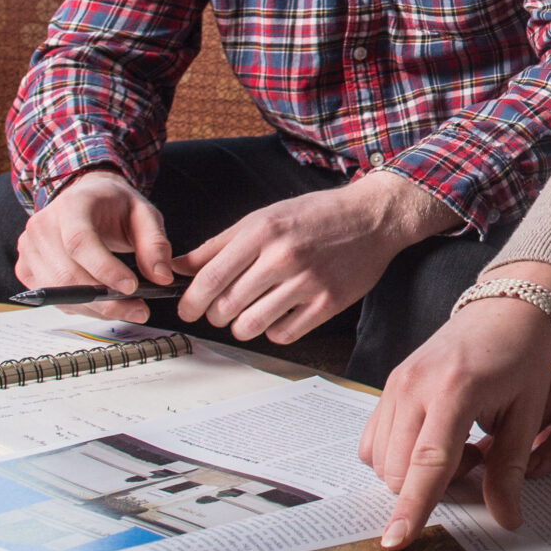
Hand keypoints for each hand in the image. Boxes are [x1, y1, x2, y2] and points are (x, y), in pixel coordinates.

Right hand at [15, 169, 171, 321]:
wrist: (87, 198)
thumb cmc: (114, 205)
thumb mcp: (144, 214)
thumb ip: (154, 243)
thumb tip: (161, 277)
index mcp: (71, 205)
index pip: (79, 242)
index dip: (104, 269)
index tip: (132, 287)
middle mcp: (42, 226)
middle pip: (66, 274)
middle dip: (105, 299)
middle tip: (139, 310)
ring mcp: (29, 248)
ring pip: (58, 292)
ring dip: (94, 309)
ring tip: (128, 310)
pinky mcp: (26, 268)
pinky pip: (51, 297)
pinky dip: (79, 307)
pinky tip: (102, 302)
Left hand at [174, 172, 447, 345]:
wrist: (372, 217)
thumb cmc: (315, 215)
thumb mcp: (263, 217)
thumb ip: (218, 244)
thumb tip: (177, 267)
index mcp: (262, 232)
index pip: (210, 279)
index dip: (190, 302)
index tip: (188, 310)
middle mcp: (283, 257)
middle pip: (226, 307)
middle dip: (216, 315)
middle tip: (221, 310)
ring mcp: (307, 282)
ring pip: (251, 325)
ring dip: (241, 326)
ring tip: (248, 315)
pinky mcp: (328, 302)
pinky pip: (284, 335)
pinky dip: (273, 331)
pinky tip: (277, 316)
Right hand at [362, 269, 550, 542]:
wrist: (504, 309)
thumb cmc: (522, 357)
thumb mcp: (527, 414)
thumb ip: (510, 469)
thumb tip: (506, 520)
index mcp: (456, 390)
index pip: (428, 461)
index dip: (413, 506)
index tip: (396, 540)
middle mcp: (415, 386)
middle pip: (399, 469)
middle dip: (431, 486)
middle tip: (476, 457)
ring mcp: (396, 383)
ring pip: (382, 460)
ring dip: (415, 472)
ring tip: (459, 445)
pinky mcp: (388, 386)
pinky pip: (374, 441)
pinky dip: (399, 456)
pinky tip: (434, 439)